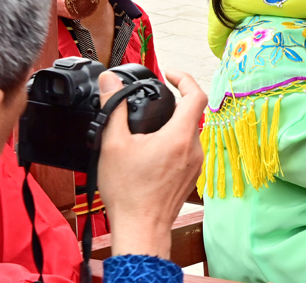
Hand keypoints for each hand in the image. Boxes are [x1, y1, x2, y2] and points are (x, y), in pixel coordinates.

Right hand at [97, 69, 205, 258]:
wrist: (141, 231)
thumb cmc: (128, 193)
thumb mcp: (113, 144)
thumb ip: (112, 107)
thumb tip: (108, 81)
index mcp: (180, 136)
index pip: (196, 94)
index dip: (183, 77)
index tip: (167, 74)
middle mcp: (194, 148)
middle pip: (192, 112)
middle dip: (174, 99)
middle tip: (153, 96)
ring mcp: (196, 164)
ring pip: (190, 131)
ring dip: (173, 122)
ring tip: (150, 123)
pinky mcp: (191, 176)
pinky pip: (187, 148)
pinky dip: (174, 140)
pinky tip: (153, 147)